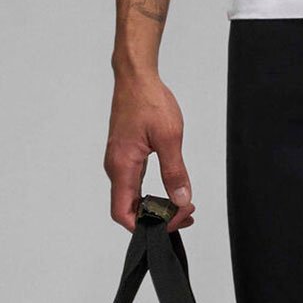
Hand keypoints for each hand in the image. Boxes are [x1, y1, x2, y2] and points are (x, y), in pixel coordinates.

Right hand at [103, 68, 193, 230]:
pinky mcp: (126, 156)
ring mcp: (120, 163)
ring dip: (156, 207)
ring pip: (133, 198)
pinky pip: (136, 185)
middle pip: (129, 210)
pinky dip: (152, 194)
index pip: (123, 213)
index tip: (175, 216)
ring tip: (183, 206)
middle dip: (157, 218)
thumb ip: (174, 171)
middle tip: (186, 213)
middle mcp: (116, 168)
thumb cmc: (148, 100)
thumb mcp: (168, 137)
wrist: (136, 78)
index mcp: (122, 166)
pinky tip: (170, 192)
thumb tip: (181, 199)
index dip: (148, 224)